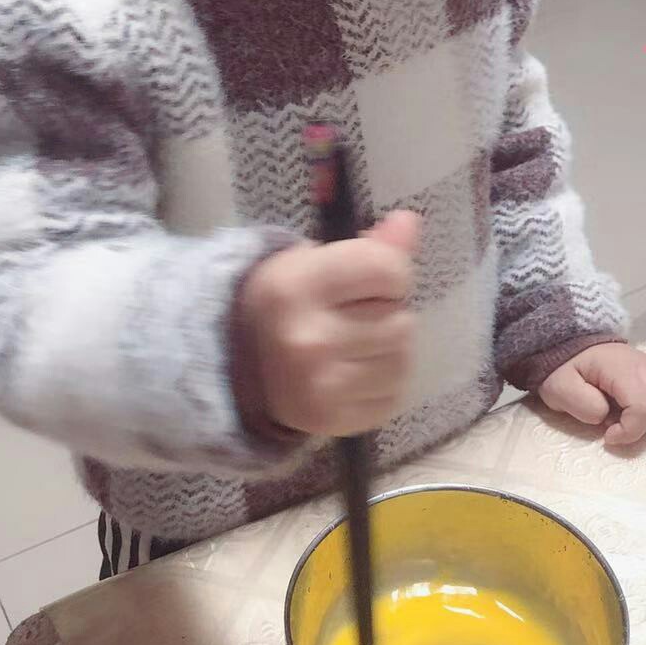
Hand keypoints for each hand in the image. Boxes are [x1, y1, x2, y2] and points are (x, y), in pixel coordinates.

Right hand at [241, 211, 419, 437]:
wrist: (235, 365)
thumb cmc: (283, 303)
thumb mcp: (312, 260)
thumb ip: (368, 245)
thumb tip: (410, 222)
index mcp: (298, 287)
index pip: (389, 271)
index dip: (390, 273)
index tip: (369, 280)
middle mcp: (310, 339)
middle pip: (401, 319)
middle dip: (388, 313)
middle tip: (356, 315)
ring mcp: (323, 387)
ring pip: (403, 360)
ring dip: (389, 350)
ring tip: (356, 344)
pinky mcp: (335, 422)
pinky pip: (394, 396)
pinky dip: (382, 383)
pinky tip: (353, 373)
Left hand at [539, 343, 645, 445]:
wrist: (563, 344)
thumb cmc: (561, 368)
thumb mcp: (559, 389)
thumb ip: (582, 405)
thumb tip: (606, 418)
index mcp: (621, 367)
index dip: (631, 430)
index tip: (607, 436)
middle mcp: (645, 364)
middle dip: (645, 428)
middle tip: (619, 428)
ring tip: (637, 421)